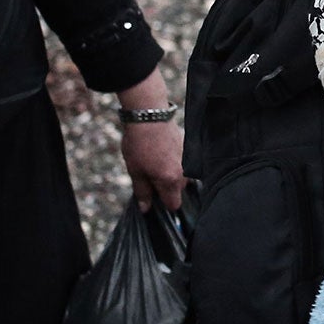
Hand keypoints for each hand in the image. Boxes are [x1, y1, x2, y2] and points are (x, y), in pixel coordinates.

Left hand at [117, 69, 185, 211]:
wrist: (149, 114)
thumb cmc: (139, 144)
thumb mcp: (135, 171)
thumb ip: (142, 192)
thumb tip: (145, 209)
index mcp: (170, 182)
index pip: (174, 205)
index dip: (164, 204)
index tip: (154, 197)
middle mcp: (184, 173)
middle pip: (179, 190)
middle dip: (167, 187)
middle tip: (150, 175)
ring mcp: (188, 159)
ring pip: (182, 176)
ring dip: (172, 173)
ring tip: (156, 160)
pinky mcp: (189, 147)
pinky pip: (184, 162)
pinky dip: (175, 161)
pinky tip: (162, 151)